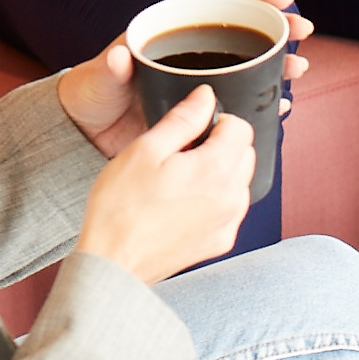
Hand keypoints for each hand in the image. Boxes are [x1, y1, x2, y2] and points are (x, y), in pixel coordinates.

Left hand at [57, 0, 314, 155]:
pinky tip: (281, 105)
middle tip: (304, 30)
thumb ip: (109, 67)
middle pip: (245, 32)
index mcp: (173, 31)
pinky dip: (265, 102)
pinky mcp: (207, 110)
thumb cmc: (92, 94)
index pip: (219, 1)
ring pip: (251, 65)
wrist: (88, 133)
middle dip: (279, 28)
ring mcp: (204, 81)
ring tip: (299, 68)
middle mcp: (194, 52)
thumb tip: (120, 55)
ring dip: (279, 64)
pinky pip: (244, 101)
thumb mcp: (97, 78)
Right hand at [74, 87, 255, 282]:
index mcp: (217, 169)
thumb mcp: (144, 150)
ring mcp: (230, 221)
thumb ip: (182, 119)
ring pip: (240, 181)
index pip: (242, 127)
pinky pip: (231, 208)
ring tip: (178, 180)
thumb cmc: (120, 209)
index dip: (217, 121)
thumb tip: (205, 96)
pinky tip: (183, 203)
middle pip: (245, 153)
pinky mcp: (222, 240)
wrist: (113, 263)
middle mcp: (233, 196)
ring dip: (219, 172)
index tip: (193, 130)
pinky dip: (216, 199)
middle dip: (220, 146)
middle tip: (181, 154)